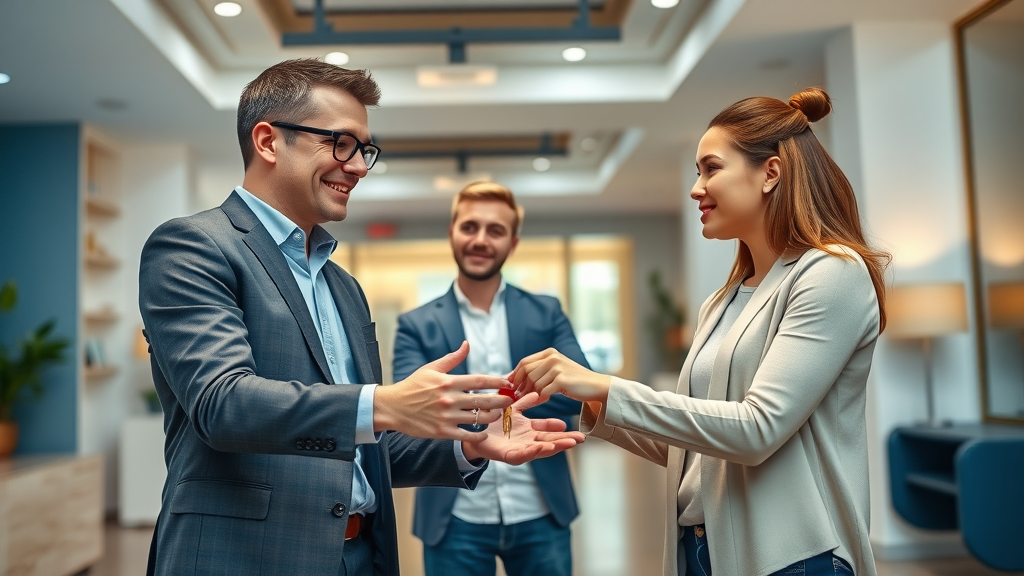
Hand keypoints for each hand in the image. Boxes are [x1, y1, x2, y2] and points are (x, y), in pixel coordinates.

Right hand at [374, 341, 512, 440]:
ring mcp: (446, 417)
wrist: (392, 407)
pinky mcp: (441, 432)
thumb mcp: (431, 368)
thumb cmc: (413, 386)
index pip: (480, 381)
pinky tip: (484, 432)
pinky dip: (478, 435)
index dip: (497, 382)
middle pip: (484, 400)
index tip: (508, 383)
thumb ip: (452, 358)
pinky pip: (466, 435)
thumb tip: (467, 344)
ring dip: (492, 417)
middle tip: (511, 400)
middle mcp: (449, 399)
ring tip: (498, 415)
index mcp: (448, 382)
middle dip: (501, 400)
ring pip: (478, 418)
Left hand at [461, 392, 584, 464]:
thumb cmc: (494, 423)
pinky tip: (542, 448)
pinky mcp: (509, 456)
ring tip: (568, 444)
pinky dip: (533, 451)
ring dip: (554, 447)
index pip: (547, 430)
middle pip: (549, 442)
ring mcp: (519, 450)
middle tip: (581, 438)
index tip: (572, 425)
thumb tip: (538, 392)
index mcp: (529, 431)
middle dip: (565, 440)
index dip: (559, 429)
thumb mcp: (512, 410)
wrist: (475, 435)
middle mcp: (527, 441)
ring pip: (540, 450)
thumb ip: (525, 402)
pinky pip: (523, 454)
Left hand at [510, 348, 611, 402]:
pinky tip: (545, 399)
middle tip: (519, 396)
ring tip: (536, 398)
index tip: (510, 386)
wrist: (596, 385)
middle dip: (520, 385)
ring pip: (534, 383)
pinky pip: (543, 391)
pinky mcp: (561, 380)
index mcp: (549, 353)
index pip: (524, 362)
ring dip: (532, 393)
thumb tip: (513, 379)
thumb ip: (538, 371)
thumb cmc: (574, 380)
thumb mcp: (556, 370)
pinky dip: (541, 398)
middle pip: (526, 372)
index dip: (515, 375)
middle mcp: (553, 357)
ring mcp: (557, 368)